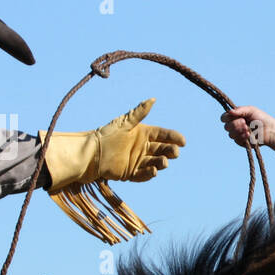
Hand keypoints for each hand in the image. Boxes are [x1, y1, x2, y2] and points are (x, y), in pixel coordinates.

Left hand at [44, 98, 183, 191]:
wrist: (91, 153)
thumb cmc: (106, 135)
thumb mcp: (125, 123)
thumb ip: (139, 113)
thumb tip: (153, 99)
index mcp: (143, 134)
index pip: (163, 135)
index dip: (173, 137)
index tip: (183, 141)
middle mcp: (142, 147)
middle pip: (162, 149)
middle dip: (170, 151)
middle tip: (175, 152)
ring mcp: (137, 161)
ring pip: (155, 162)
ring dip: (162, 162)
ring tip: (164, 162)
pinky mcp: (131, 173)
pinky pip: (144, 174)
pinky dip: (150, 173)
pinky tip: (154, 171)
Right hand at [221, 106, 274, 152]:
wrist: (270, 130)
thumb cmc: (261, 118)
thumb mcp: (251, 110)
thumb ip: (240, 110)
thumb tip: (229, 111)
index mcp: (235, 117)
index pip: (224, 118)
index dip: (226, 118)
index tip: (233, 116)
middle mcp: (235, 126)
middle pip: (226, 127)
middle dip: (235, 124)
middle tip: (244, 122)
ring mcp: (238, 134)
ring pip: (230, 134)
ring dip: (239, 131)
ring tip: (248, 129)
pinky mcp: (242, 142)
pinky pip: (237, 140)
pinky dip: (243, 137)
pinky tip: (249, 135)